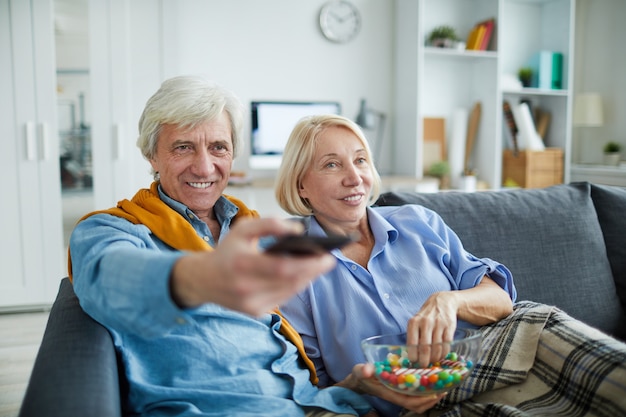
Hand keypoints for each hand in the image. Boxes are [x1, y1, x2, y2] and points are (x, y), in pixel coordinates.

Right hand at [170, 217, 336, 314]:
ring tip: (320, 265)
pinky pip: (283, 299)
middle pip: (291, 282)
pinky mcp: (255, 312)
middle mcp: (246, 289)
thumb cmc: (227, 251)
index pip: (284, 268)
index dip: (309, 264)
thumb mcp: (242, 229)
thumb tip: (298, 230)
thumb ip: (269, 224)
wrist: (203, 280)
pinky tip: (304, 275)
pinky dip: (295, 286)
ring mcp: (251, 304)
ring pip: (290, 292)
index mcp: (242, 265)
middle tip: (330, 260)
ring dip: (307, 279)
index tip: (327, 255)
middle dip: (314, 271)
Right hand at [336, 363, 444, 413]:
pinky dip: (426, 389)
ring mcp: (400, 393)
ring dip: (431, 395)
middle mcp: (397, 395)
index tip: (435, 393)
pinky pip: (417, 393)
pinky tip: (432, 379)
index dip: (423, 400)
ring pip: (419, 401)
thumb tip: (368, 370)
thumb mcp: (361, 371)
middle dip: (432, 399)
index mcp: (390, 393)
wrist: (360, 379)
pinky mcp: (402, 389)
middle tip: (444, 388)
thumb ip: (364, 370)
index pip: (410, 401)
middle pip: (418, 405)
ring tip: (442, 385)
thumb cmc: (361, 375)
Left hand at [406, 292, 457, 366]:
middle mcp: (426, 323)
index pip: (412, 343)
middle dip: (424, 360)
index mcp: (414, 322)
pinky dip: (444, 353)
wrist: (443, 302)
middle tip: (424, 365)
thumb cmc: (426, 316)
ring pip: (437, 348)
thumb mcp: (416, 321)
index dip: (413, 356)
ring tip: (432, 360)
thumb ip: (413, 336)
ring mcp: (438, 324)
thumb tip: (411, 356)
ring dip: (435, 358)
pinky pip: (446, 344)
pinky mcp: (449, 326)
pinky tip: (441, 355)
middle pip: (425, 348)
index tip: (414, 362)